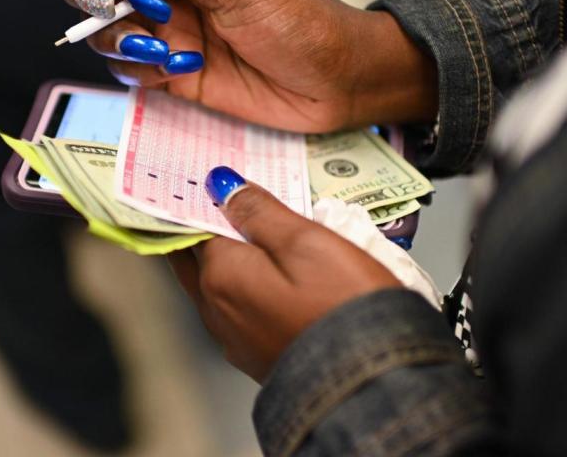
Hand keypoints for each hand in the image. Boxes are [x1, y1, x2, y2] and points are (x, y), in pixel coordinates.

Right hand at [62, 0, 436, 132]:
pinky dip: (140, 71)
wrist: (337, 83)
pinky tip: (181, 71)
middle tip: (113, 13)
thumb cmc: (303, 21)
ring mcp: (170, 30)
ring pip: (105, 29)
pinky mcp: (173, 71)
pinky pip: (129, 69)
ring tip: (160, 52)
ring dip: (117, 40)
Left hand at [167, 166, 400, 382]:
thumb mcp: (306, 241)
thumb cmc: (344, 308)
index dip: (204, 198)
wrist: (372, 386)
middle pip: (198, 256)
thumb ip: (258, 211)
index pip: (194, 222)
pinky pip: (240, 309)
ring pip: (219, 284)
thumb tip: (221, 186)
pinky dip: (247, 286)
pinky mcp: (258, 356)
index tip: (215, 179)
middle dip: (209, 226)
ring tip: (257, 232)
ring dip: (230, 257)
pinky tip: (273, 276)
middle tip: (230, 199)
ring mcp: (235, 338)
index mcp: (220, 274)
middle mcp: (216, 309)